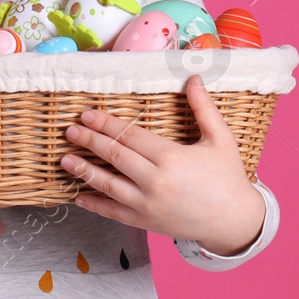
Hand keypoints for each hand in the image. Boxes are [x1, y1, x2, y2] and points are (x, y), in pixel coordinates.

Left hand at [61, 73, 265, 255]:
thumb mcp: (220, 139)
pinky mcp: (146, 222)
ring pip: (108, 185)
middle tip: (70, 130)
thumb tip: (194, 76)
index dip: (106, 124)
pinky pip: (114, 213)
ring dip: (84, 171)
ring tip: (64, 160)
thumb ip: (204, 108)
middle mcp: (155, 182)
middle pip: (114, 156)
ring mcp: (148, 205)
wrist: (234, 222)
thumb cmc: (228, 177)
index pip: (129, 136)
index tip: (87, 114)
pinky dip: (95, 205)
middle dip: (90, 141)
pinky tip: (78, 198)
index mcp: (171, 157)